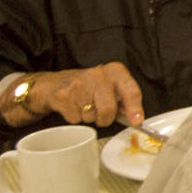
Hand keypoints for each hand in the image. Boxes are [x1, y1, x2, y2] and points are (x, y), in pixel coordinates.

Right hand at [1, 64, 143, 130]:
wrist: (55, 84)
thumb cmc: (88, 86)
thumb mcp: (110, 86)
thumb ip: (124, 99)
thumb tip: (135, 117)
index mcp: (114, 71)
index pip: (130, 90)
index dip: (135, 108)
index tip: (137, 121)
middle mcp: (98, 74)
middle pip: (109, 109)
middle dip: (106, 119)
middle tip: (102, 116)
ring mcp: (79, 84)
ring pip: (91, 116)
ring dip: (89, 117)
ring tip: (84, 105)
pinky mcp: (63, 95)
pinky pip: (76, 119)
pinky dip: (76, 118)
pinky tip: (74, 107)